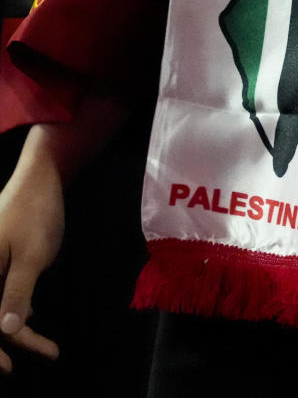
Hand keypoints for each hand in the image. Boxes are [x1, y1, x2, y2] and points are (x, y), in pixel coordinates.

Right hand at [0, 126, 64, 372]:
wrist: (40, 180)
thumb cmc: (35, 214)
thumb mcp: (32, 257)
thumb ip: (17, 292)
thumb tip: (4, 329)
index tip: (9, 366)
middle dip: (8, 341)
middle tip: (37, 357)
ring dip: (16, 326)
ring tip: (46, 345)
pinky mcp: (0, 260)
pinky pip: (1, 291)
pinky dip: (15, 307)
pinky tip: (32, 319)